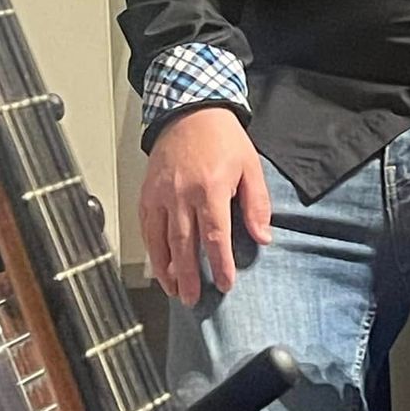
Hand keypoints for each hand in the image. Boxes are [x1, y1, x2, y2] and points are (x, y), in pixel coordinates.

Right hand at [140, 107, 271, 304]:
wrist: (190, 110)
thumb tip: (263, 237)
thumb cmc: (223, 139)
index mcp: (211, 188)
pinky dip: (152, 249)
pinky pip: (147, 227)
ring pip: (160, 240)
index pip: (215, 236)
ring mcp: (160, 194)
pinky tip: (159, 265)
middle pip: (184, 245)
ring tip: (175, 290)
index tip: (225, 283)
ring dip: (166, 269)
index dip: (220, 264)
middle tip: (194, 299)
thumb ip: (257, 204)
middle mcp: (182, 194)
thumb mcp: (250, 166)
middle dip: (189, 276)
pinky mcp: (147, 192)